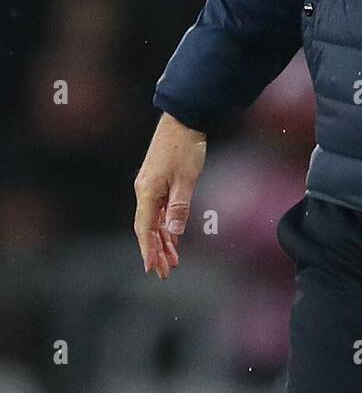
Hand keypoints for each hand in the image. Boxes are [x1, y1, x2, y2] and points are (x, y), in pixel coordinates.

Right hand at [133, 113, 206, 278]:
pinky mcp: (158, 182)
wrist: (183, 120)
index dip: (148, 250)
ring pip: (154, 221)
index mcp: (147, 192)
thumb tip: (173, 232)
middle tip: (165, 272)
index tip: (152, 269)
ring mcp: (150, 187)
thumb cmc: (185, 148)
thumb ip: (180, 206)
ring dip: (162, 241)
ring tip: (172, 260)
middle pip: (147, 228)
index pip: (145, 229)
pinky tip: (173, 238)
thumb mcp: (186, 178)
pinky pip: (159, 210)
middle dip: (156, 251)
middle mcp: (144, 191)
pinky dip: (165, 226)